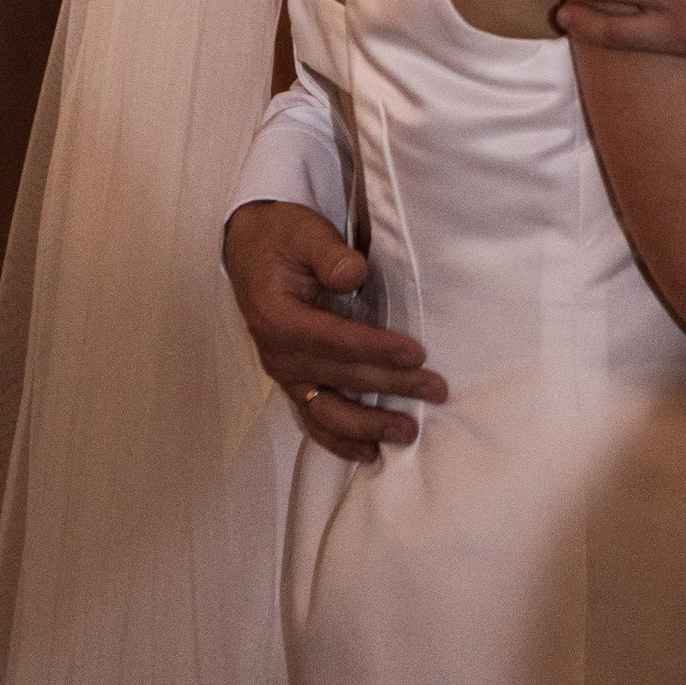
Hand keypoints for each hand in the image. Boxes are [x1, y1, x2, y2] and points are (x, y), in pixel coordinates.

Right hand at [224, 201, 447, 464]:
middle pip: (341, 377)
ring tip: (407, 431)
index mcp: (278, 317)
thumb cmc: (283, 238)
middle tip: (435, 390)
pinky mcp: (293, 382)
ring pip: (327, 410)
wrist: (250, 250)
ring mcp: (284, 373)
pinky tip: (369, 451)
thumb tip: (353, 274)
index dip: (375, 350)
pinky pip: (314, 419)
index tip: (416, 354)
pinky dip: (339, 440)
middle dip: (391, 385)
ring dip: (368, 425)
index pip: (334, 339)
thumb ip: (329, 254)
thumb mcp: (304, 232)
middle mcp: (278, 353)